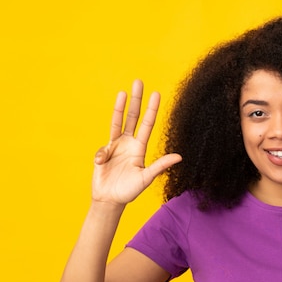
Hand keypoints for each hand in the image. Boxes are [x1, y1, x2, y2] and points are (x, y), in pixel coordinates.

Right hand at [92, 80, 181, 205]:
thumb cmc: (129, 191)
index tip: (156, 94)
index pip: (147, 124)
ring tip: (123, 92)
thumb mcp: (146, 178)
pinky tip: (102, 163)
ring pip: (118, 122)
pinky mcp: (103, 152)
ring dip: (120, 107)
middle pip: (133, 117)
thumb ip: (160, 166)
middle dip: (137, 100)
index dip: (151, 109)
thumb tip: (179, 156)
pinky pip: (103, 147)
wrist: (110, 200)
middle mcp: (129, 143)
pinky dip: (103, 153)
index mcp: (140, 148)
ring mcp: (115, 146)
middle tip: (139, 81)